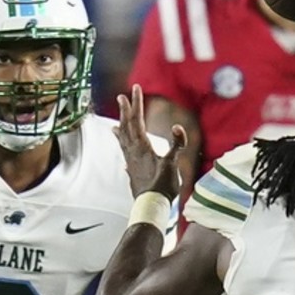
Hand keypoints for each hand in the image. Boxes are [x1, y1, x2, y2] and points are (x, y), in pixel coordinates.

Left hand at [115, 83, 185, 199]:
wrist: (151, 205)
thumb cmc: (163, 186)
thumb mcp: (172, 164)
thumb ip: (176, 145)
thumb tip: (178, 127)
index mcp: (142, 146)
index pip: (137, 120)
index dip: (137, 103)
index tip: (135, 89)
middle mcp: (132, 151)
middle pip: (127, 126)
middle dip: (125, 110)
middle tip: (122, 97)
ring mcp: (130, 160)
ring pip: (123, 138)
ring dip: (121, 126)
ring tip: (116, 121)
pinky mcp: (131, 169)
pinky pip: (124, 151)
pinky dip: (122, 144)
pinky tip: (123, 147)